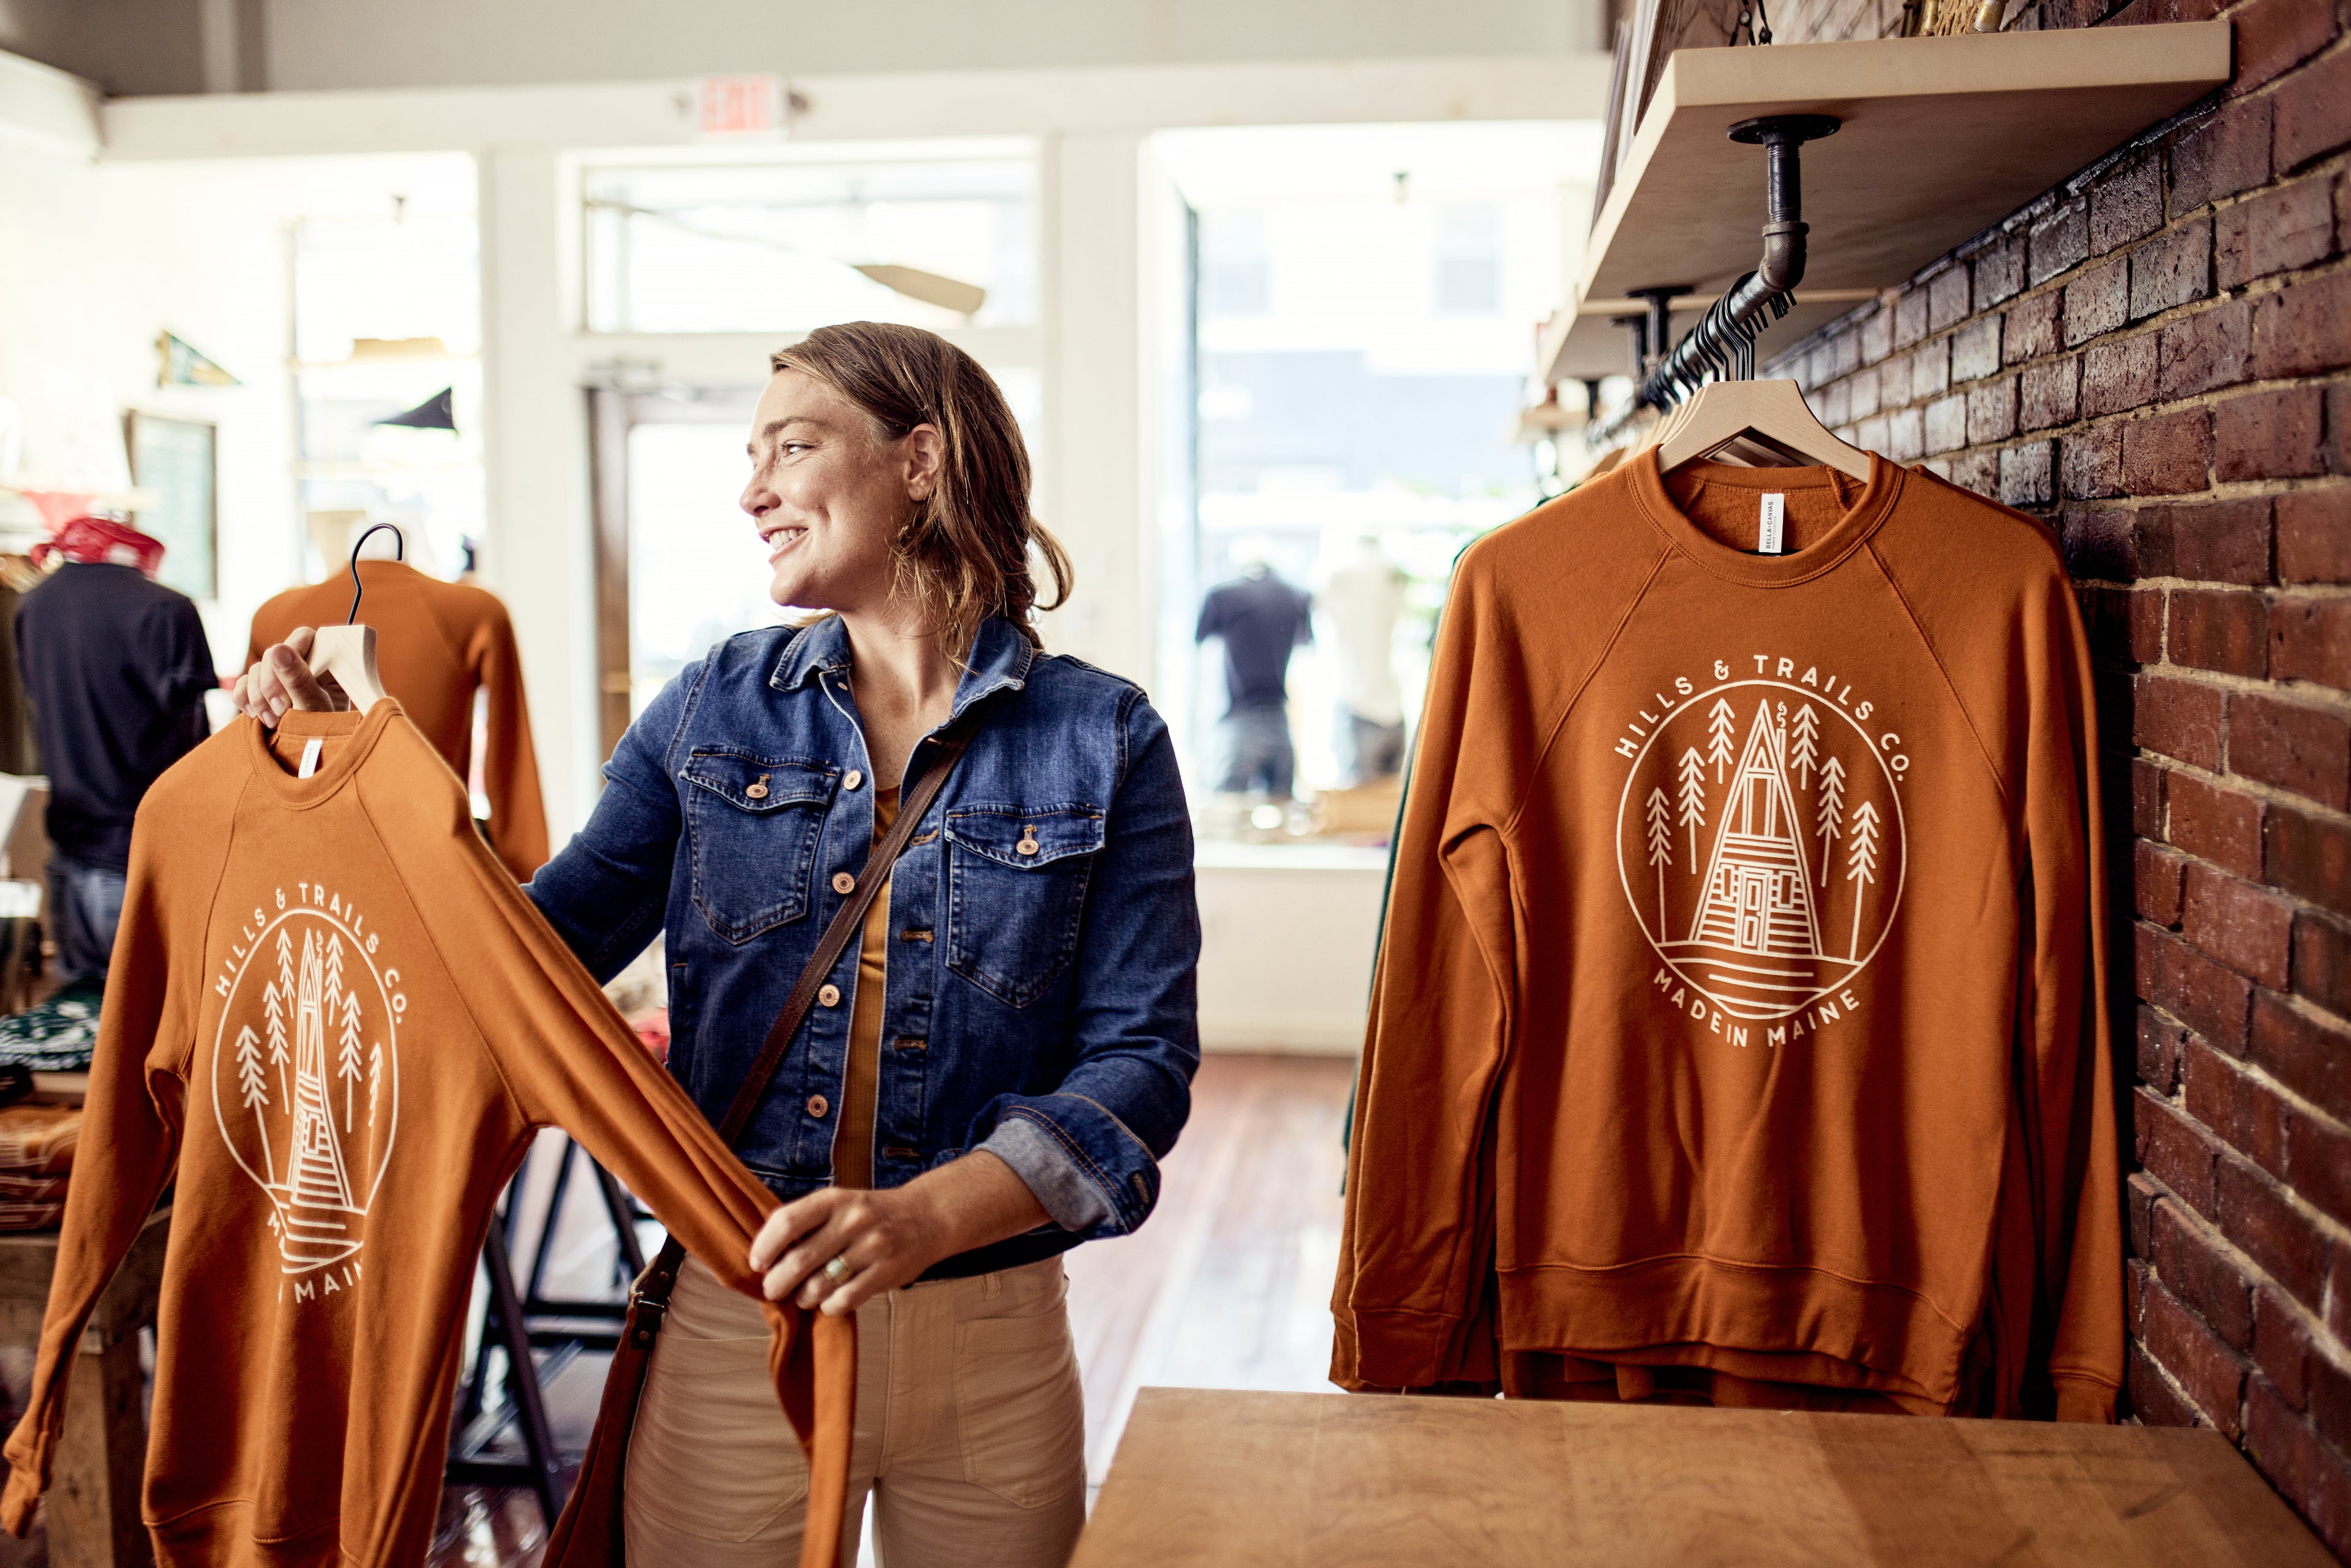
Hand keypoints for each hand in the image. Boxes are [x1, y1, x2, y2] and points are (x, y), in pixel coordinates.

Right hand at [230, 628, 342, 726]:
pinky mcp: (261, 692)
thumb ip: (298, 679)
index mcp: (326, 662)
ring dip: (259, 696)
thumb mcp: (314, 707)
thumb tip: (279, 649)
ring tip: (273, 721)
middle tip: (282, 710)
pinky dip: (243, 699)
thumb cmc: (324, 735)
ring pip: (255, 669)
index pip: (303, 637)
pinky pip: (241, 684)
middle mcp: (303, 666)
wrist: (309, 762)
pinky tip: (256, 716)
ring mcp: (280, 678)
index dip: (293, 653)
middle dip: (271, 684)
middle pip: (274, 653)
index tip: (291, 683)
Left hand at [748, 1150, 1048, 1315]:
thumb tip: (763, 1256)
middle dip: (777, 1283)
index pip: (786, 1222)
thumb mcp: (840, 1204)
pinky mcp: (887, 1272)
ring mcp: (872, 1247)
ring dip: (804, 1297)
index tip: (758, 1263)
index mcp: (835, 1199)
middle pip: (798, 1261)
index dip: (764, 1247)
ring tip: (805, 1295)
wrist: (927, 1217)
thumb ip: (806, 1223)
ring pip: (818, 1286)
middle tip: (774, 1290)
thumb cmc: (871, 1215)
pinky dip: (829, 1307)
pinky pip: (843, 1301)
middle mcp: (853, 1220)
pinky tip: (830, 1301)